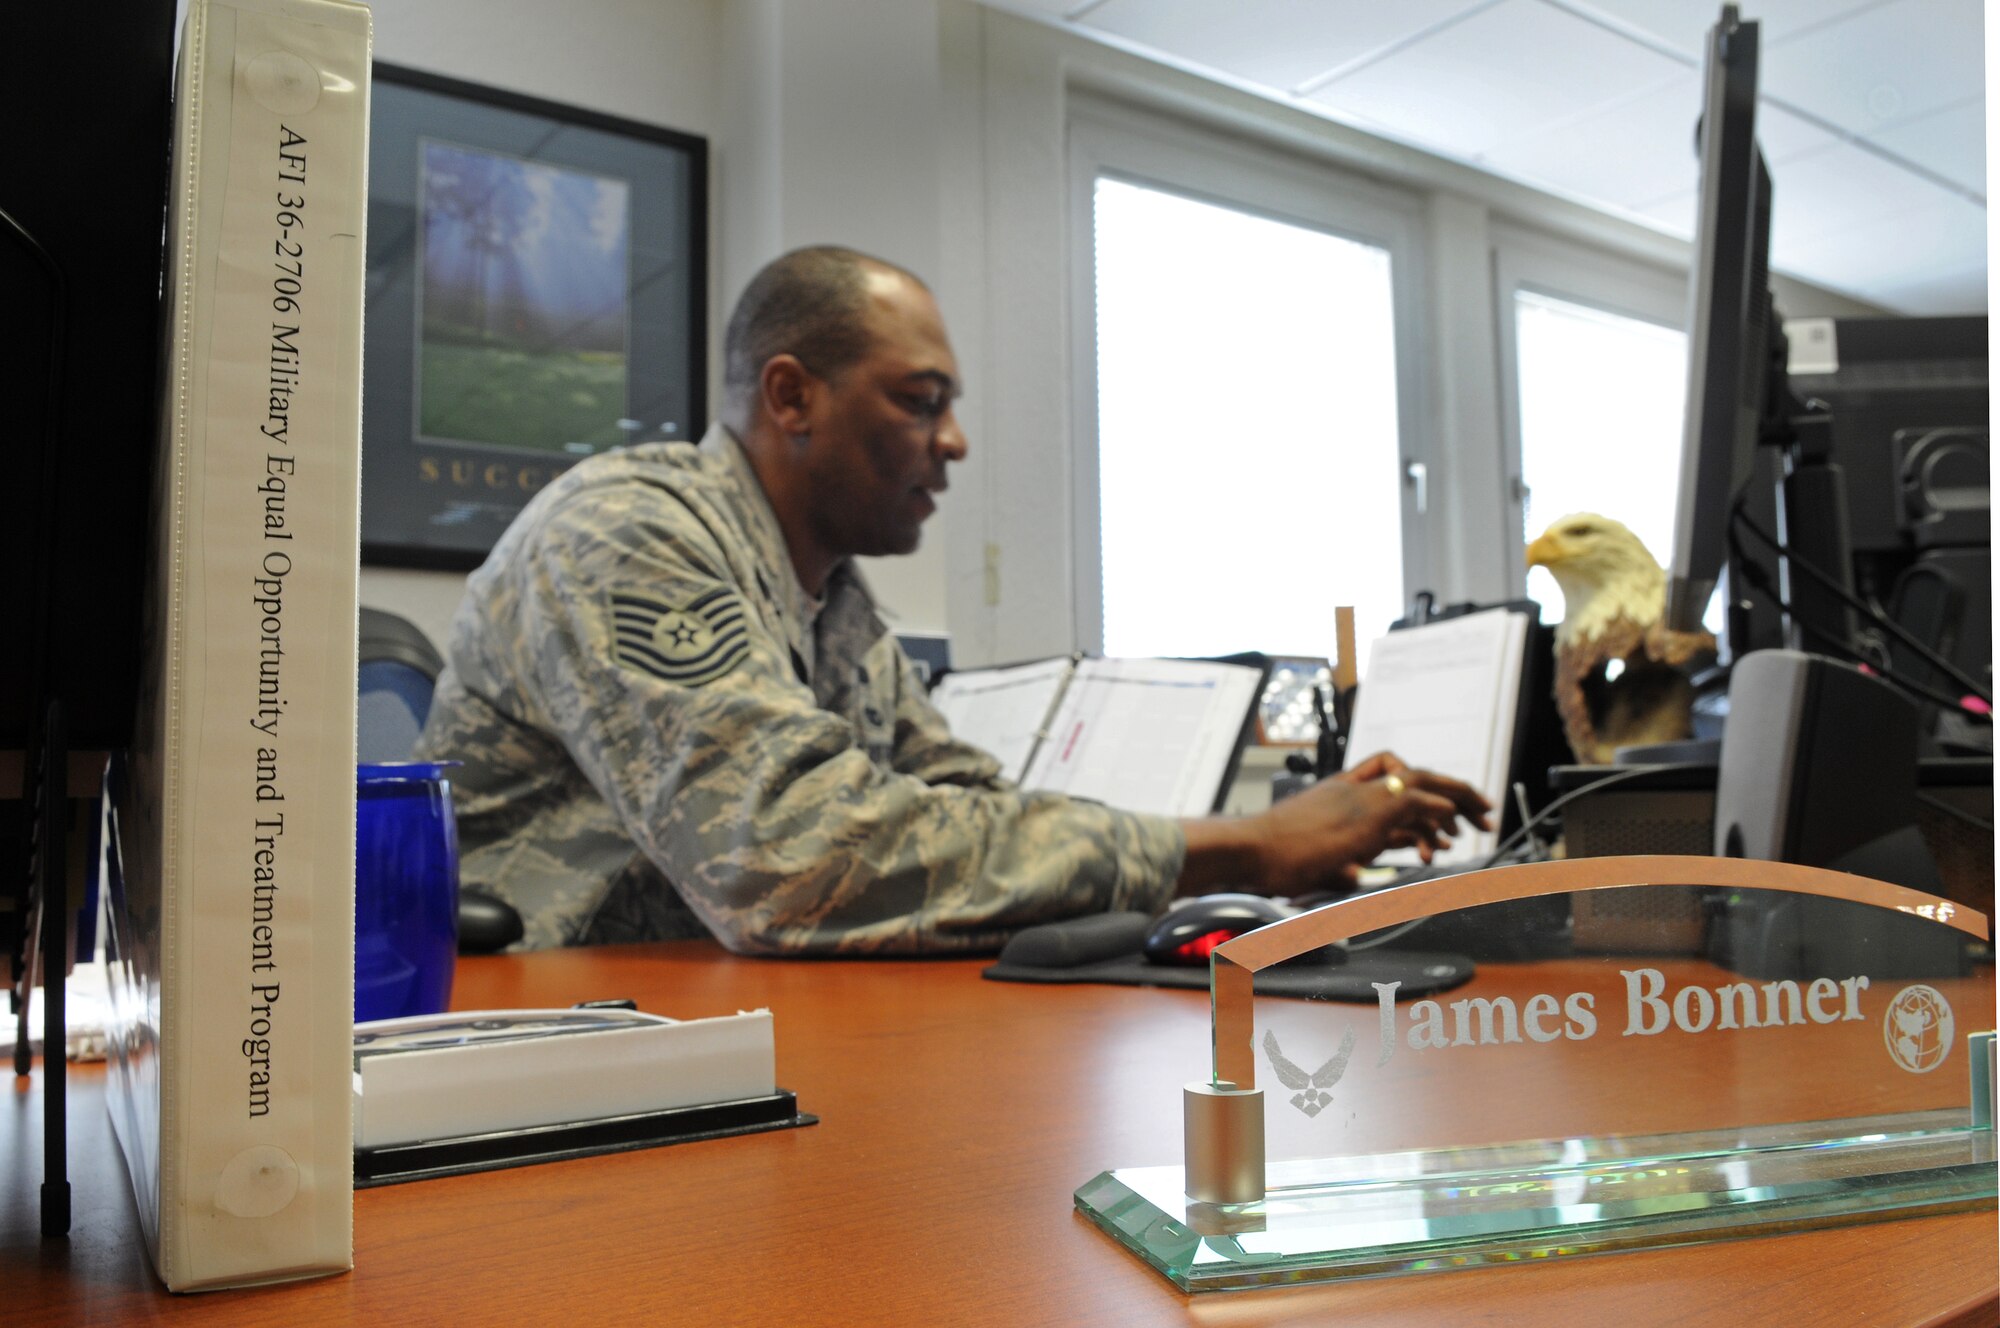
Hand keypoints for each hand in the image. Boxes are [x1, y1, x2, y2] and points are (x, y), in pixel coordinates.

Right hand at [1176, 752, 1493, 897]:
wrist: (1248, 848)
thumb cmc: (1266, 859)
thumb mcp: (1310, 859)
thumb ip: (1337, 863)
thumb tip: (1354, 876)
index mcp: (1337, 796)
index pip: (1385, 778)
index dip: (1416, 790)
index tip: (1438, 815)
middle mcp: (1352, 791)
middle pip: (1412, 773)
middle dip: (1450, 791)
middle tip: (1478, 810)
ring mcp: (1361, 799)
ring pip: (1422, 781)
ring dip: (1457, 798)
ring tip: (1481, 816)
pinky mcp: (1368, 812)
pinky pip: (1416, 799)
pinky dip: (1439, 808)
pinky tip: (1452, 824)